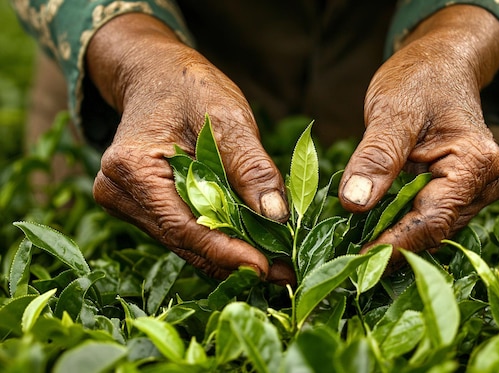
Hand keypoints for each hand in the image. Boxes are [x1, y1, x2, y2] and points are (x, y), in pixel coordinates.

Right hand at [86, 14, 293, 283]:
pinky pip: (185, 233)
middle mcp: (118, 192)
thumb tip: (277, 217)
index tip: (267, 268)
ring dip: (230, 254)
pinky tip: (253, 246)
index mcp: (132, 168)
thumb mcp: (228, 118)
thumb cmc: (191, 88)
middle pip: (184, 242)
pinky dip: (219, 240)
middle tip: (285, 273)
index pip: (182, 227)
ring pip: (186, 243)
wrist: (158, 75)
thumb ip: (251, 166)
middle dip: (236, 259)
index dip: (226, 252)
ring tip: (278, 263)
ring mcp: (126, 202)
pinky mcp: (143, 207)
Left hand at [339, 5, 498, 267]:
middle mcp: (487, 184)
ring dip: (392, 238)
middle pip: (433, 230)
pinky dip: (399, 225)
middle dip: (389, 246)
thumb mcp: (391, 112)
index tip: (356, 263)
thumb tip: (354, 204)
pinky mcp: (462, 195)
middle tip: (344, 261)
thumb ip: (376, 157)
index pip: (431, 220)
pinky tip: (370, 230)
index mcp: (476, 163)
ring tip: (351, 247)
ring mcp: (478, 192)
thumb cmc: (418, 81)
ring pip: (430, 229)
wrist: (439, 67)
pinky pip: (429, 219)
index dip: (392, 246)